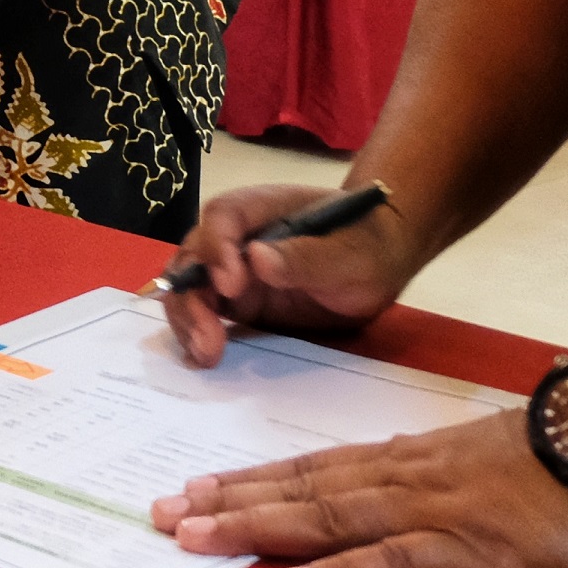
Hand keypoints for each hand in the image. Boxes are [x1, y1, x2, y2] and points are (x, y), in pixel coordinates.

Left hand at [152, 408, 567, 567]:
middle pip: (304, 490)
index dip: (252, 480)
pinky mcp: (472, 547)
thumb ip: (436, 479)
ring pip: (329, 518)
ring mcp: (436, 510)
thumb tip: (392, 501)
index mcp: (410, 460)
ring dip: (258, 527)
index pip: (315, 468)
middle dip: (229, 502)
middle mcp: (407, 478)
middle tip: (163, 514)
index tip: (194, 487)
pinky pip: (396, 562)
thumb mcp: (483, 466)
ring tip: (198, 536)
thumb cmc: (564, 464)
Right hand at [159, 182, 414, 367]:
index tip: (232, 286)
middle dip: (191, 297)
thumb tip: (256, 259)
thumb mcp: (349, 252)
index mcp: (262, 209)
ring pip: (189, 287)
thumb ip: (305, 257)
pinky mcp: (238, 302)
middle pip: (193, 255)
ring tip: (204, 355)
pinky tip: (202, 358)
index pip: (222, 217)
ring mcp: (233, 269)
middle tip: (208, 339)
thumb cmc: (367, 245)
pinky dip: (196, 333)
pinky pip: (206, 313)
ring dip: (188, 319)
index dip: (217, 249)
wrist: (380, 262)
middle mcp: (236, 237)